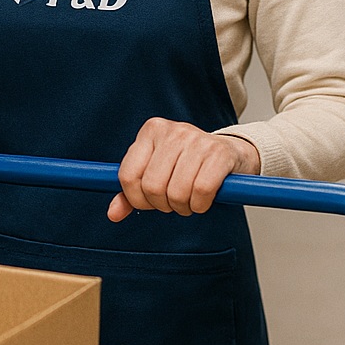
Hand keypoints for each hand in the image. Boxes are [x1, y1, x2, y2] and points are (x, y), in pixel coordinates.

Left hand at [108, 118, 261, 221]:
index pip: (128, 175)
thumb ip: (131, 192)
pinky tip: (203, 200)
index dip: (136, 199)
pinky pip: (201, 192)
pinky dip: (200, 205)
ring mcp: (196, 140)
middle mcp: (172, 131)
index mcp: (150, 131)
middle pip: (152, 187)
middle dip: (162, 205)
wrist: (232, 153)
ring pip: (176, 192)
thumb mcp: (156, 172)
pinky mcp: (219, 153)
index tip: (149, 203)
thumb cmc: (189, 165)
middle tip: (173, 202)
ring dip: (183, 207)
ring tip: (189, 200)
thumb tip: (113, 214)